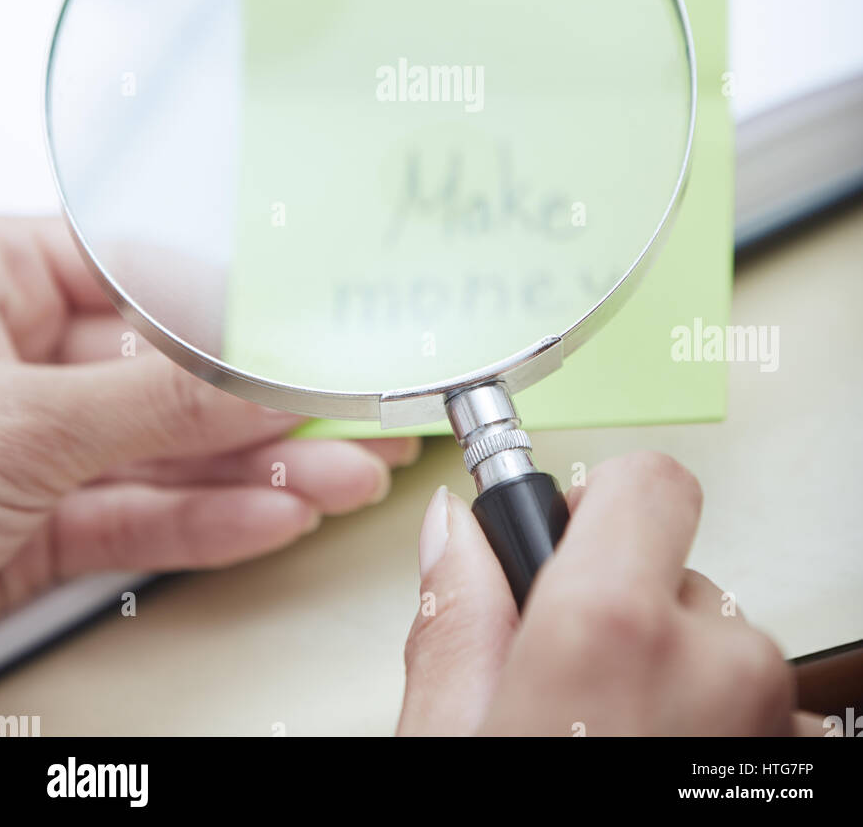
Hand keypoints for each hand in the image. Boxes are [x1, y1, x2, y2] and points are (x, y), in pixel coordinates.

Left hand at [0, 217, 418, 615]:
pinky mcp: (33, 530)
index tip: (316, 330)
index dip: (232, 305)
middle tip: (356, 411)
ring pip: (161, 454)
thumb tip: (266, 383)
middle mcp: (16, 360)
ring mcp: (28, 450)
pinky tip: (278, 515)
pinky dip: (204, 524)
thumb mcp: (22, 423)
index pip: (137, 274)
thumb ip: (156, 404)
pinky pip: (133, 518)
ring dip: (259, 473)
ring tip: (347, 473)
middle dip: (266, 407)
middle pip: (165, 375)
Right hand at [399, 451, 821, 736]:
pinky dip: (718, 730)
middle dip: (630, 615)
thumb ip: (452, 623)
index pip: (648, 480)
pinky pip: (761, 710)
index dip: (600, 505)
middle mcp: (717, 667)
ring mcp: (772, 722)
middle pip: (679, 576)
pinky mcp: (799, 765)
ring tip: (615, 744)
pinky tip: (658, 763)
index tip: (571, 544)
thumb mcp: (446, 741)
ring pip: (721, 653)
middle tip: (574, 692)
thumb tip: (453, 532)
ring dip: (678, 683)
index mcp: (612, 632)